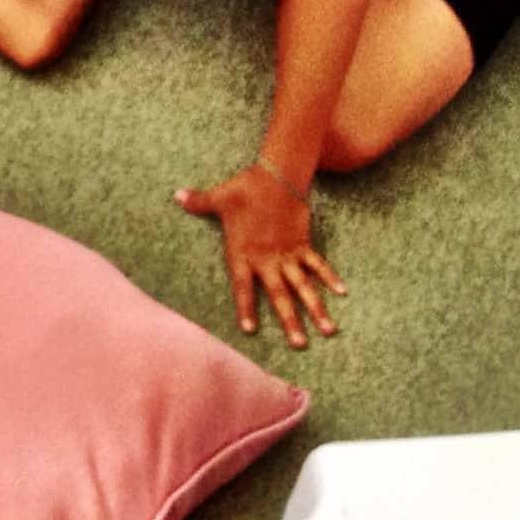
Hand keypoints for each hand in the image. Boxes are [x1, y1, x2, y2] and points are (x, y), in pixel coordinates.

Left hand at [176, 164, 345, 348]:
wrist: (276, 175)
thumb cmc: (245, 187)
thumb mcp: (219, 197)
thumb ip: (199, 202)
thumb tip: (176, 196)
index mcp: (243, 252)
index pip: (242, 287)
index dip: (245, 307)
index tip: (249, 330)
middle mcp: (266, 258)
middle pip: (279, 295)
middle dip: (289, 321)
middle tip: (298, 345)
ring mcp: (287, 253)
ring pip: (303, 286)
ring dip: (315, 307)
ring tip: (328, 330)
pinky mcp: (302, 243)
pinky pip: (318, 264)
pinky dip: (330, 276)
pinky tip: (342, 292)